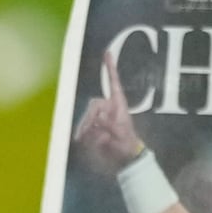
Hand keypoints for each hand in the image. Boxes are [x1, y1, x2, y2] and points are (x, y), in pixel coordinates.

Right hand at [74, 51, 145, 176]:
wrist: (124, 160)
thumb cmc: (127, 145)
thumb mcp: (121, 135)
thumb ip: (110, 125)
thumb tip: (98, 117)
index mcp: (118, 104)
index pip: (113, 83)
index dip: (110, 68)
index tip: (107, 52)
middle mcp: (108, 108)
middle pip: (93, 106)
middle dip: (88, 118)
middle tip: (85, 133)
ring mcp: (100, 117)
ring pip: (86, 118)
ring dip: (86, 129)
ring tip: (90, 141)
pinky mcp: (93, 127)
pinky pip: (84, 128)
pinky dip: (85, 134)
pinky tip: (87, 142)